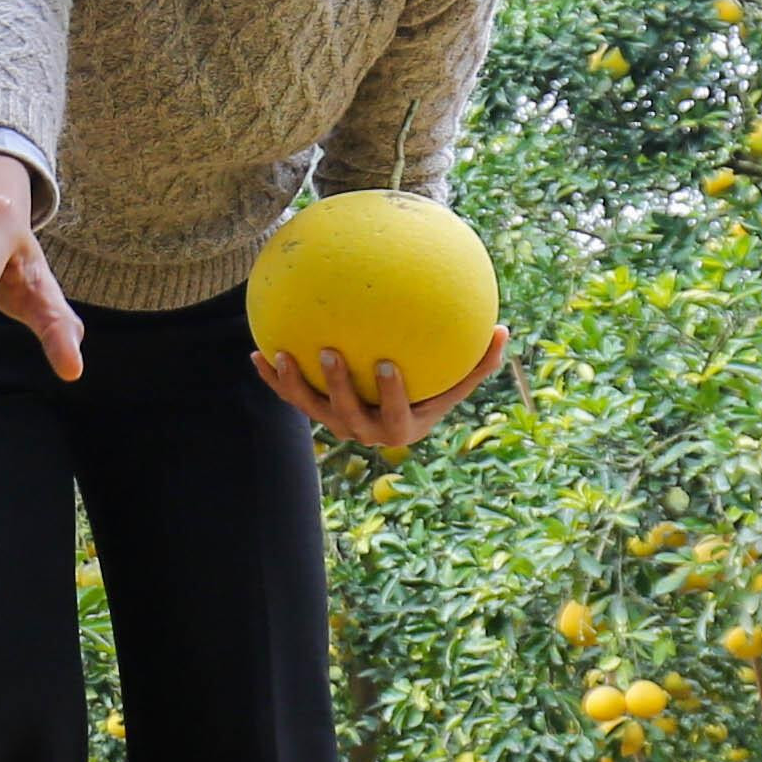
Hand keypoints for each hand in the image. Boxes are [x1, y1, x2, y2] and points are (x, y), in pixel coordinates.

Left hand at [257, 329, 506, 450]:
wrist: (397, 412)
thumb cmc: (433, 390)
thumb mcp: (458, 380)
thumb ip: (479, 362)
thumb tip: (504, 329)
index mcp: (401, 428)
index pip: (394, 415)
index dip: (388, 393)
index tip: (386, 364)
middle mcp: (366, 432)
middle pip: (347, 414)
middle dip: (337, 385)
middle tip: (330, 351)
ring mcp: (338, 425)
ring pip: (313, 408)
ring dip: (295, 383)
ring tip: (282, 354)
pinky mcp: (317, 412)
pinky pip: (291, 396)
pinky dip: (273, 378)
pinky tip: (256, 352)